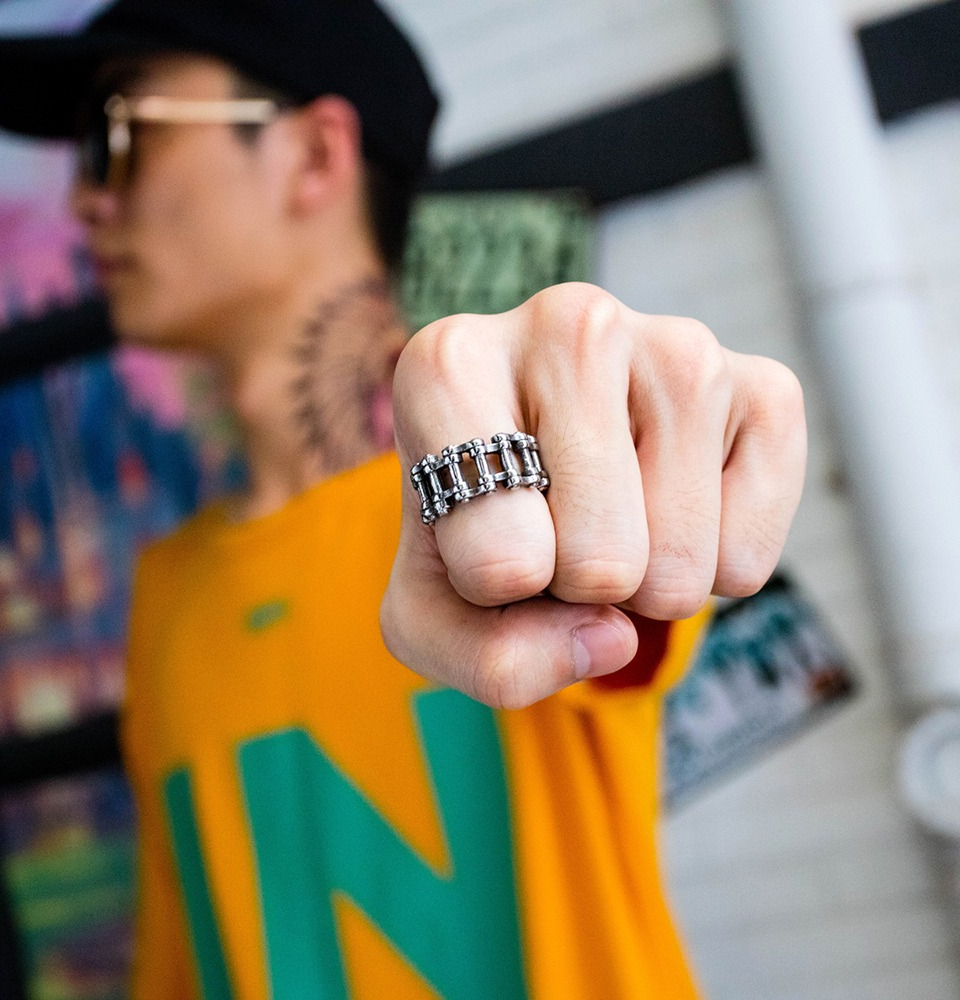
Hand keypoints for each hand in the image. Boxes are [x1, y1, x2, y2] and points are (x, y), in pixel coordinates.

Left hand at [381, 283, 805, 708]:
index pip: (499, 559)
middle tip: (558, 527)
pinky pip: (748, 561)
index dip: (493, 591)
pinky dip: (712, 571)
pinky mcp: (765, 386)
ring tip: (612, 512)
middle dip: (578, 588)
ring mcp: (678, 346)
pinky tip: (673, 503)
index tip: (484, 534)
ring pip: (677, 569)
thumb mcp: (435, 613)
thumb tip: (611, 636)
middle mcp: (568, 324)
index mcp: (450, 364)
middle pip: (599, 565)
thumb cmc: (480, 526)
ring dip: (644, 584)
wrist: (549, 454)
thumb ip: (487, 660)